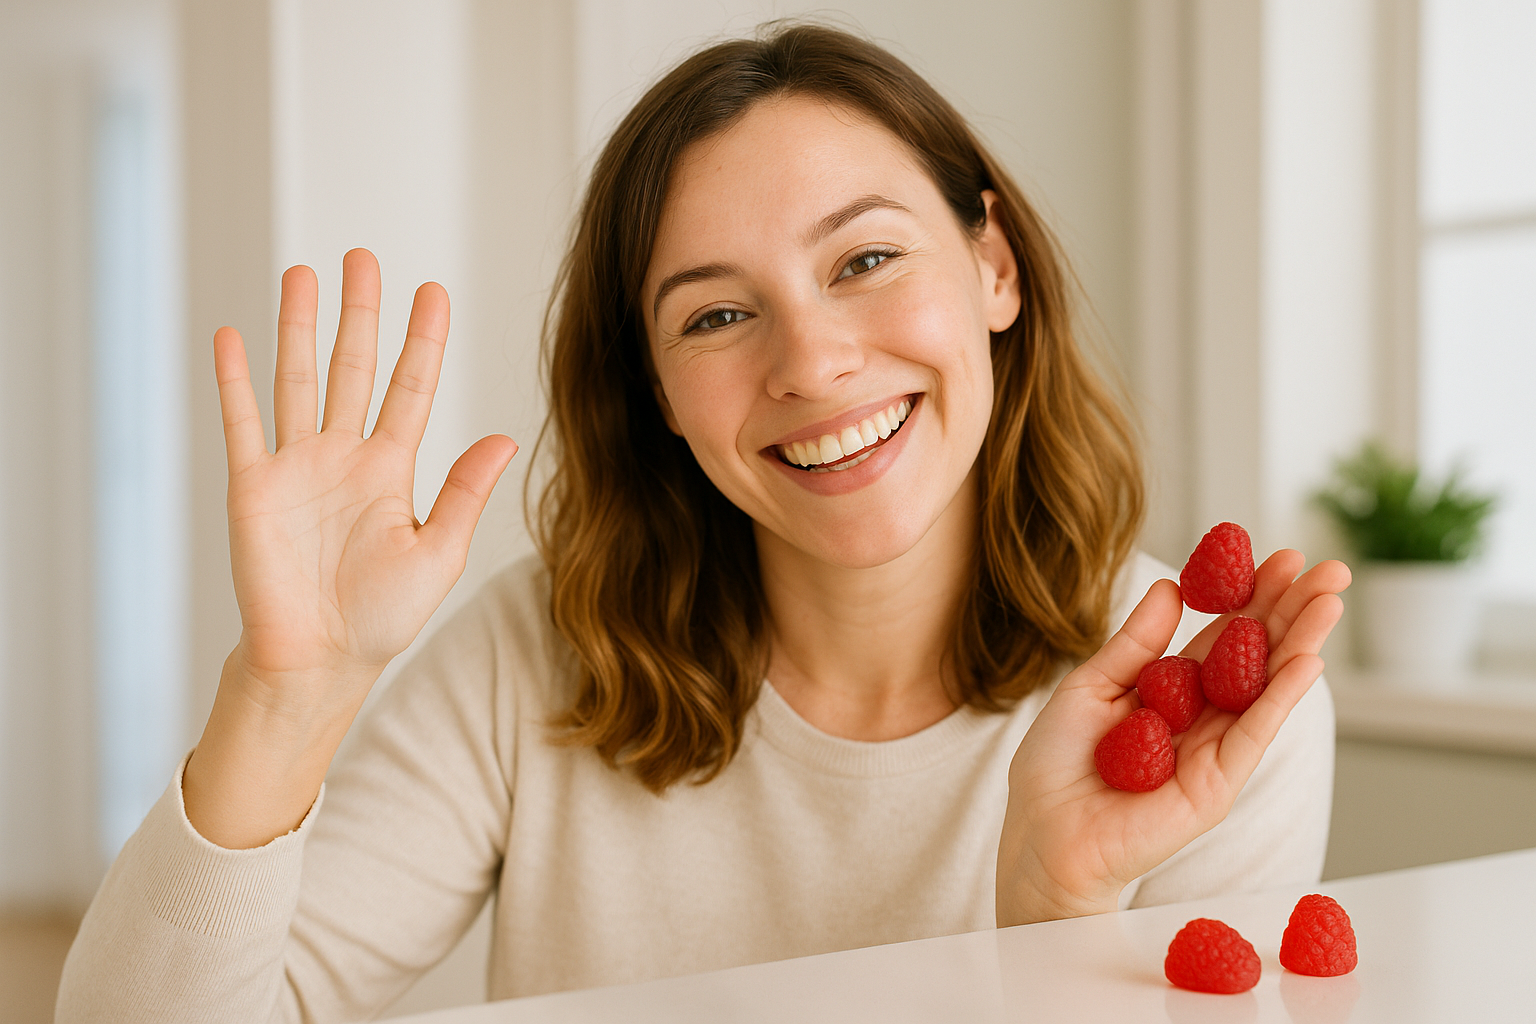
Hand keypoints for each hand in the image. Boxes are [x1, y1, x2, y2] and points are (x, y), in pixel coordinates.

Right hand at [185, 250, 514, 847]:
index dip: (423, 341)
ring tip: (304, 273)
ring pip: (300, 379)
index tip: (434, 291)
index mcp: (393, 470)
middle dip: (361, 313)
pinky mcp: (253, 487)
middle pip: (355, 367)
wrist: (320, 661)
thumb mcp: (437, 552)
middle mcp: (345, 457)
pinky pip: (243, 422)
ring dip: (300, 327)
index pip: (412, 388)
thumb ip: (465, 492)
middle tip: (365, 257)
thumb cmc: (382, 617)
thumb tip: (506, 437)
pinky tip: (233, 335)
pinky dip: (235, 380)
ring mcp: (297, 467)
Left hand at [995, 550, 1348, 925]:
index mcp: (1169, 690)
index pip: (1222, 635)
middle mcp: (1200, 717)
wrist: (1041, 832)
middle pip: (1255, 655)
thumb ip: (1135, 644)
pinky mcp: (1216, 785)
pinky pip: (1254, 735)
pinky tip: (1307, 660)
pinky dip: (1281, 698)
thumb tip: (1172, 587)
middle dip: (1293, 611)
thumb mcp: (1090, 686)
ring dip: (1301, 643)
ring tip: (1331, 600)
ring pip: (1266, 688)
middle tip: (1328, 567)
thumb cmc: (1055, 765)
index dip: (1251, 596)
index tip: (1283, 557)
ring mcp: (1214, 751)